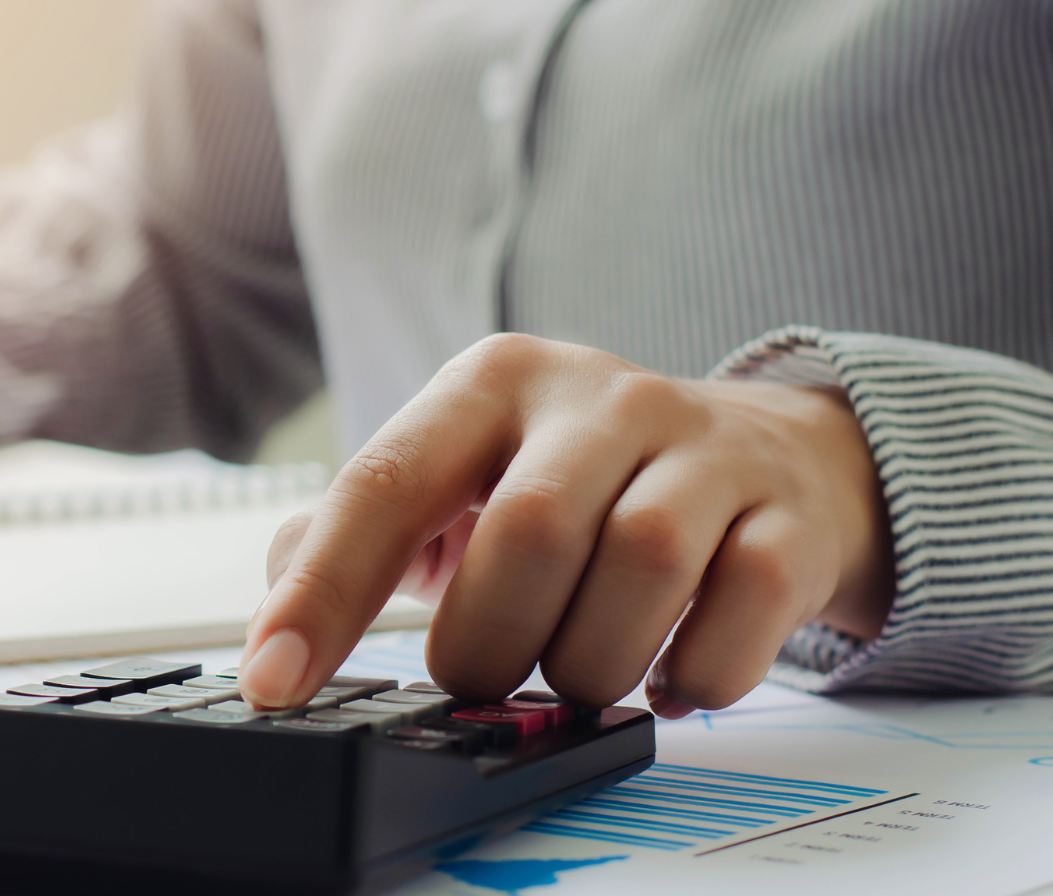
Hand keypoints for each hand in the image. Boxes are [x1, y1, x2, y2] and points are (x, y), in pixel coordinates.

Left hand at [239, 334, 893, 717]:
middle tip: (482, 675)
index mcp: (492, 383)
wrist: (770, 456)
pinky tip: (668, 678)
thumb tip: (279, 607)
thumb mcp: (462, 473)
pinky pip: (740, 615)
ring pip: (640, 569)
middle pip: (525, 534)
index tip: (275, 680)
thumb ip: (358, 531)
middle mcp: (598, 398)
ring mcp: (705, 450)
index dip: (324, 592)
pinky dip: (692, 676)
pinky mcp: (788, 518)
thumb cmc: (580, 478)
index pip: (385, 484)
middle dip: (487, 641)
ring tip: (575, 672)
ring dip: (589, 663)